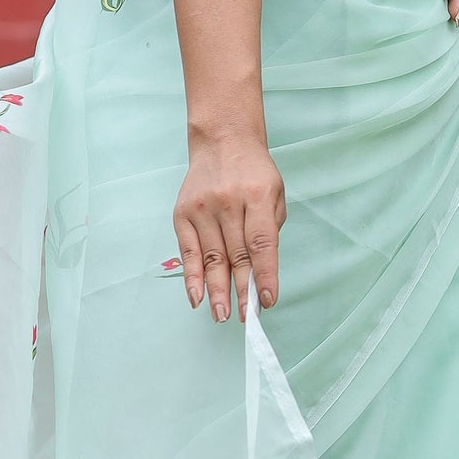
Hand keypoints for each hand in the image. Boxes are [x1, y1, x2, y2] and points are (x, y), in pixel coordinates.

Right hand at [174, 135, 285, 321]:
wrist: (222, 140)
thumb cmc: (254, 172)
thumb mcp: (275, 193)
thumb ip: (270, 229)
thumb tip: (260, 273)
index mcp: (257, 195)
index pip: (262, 243)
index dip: (265, 275)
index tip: (267, 300)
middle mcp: (228, 202)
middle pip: (236, 255)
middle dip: (241, 290)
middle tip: (245, 318)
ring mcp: (202, 208)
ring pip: (212, 257)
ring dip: (217, 290)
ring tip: (221, 315)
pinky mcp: (182, 213)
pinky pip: (188, 251)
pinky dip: (192, 276)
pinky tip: (197, 297)